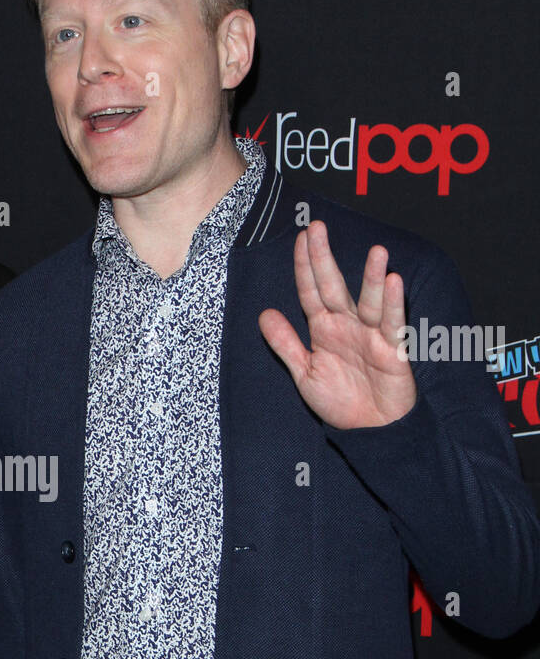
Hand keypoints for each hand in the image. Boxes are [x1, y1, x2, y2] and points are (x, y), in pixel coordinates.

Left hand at [258, 220, 416, 429]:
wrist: (370, 430)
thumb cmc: (340, 401)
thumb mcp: (304, 373)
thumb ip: (285, 344)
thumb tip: (263, 314)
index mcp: (324, 329)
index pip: (311, 292)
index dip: (305, 266)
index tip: (300, 238)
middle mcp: (348, 325)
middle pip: (334, 287)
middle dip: (325, 259)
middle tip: (318, 228)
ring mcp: (371, 335)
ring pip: (370, 301)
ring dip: (372, 277)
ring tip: (376, 251)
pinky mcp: (393, 350)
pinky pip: (393, 324)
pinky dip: (394, 304)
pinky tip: (394, 281)